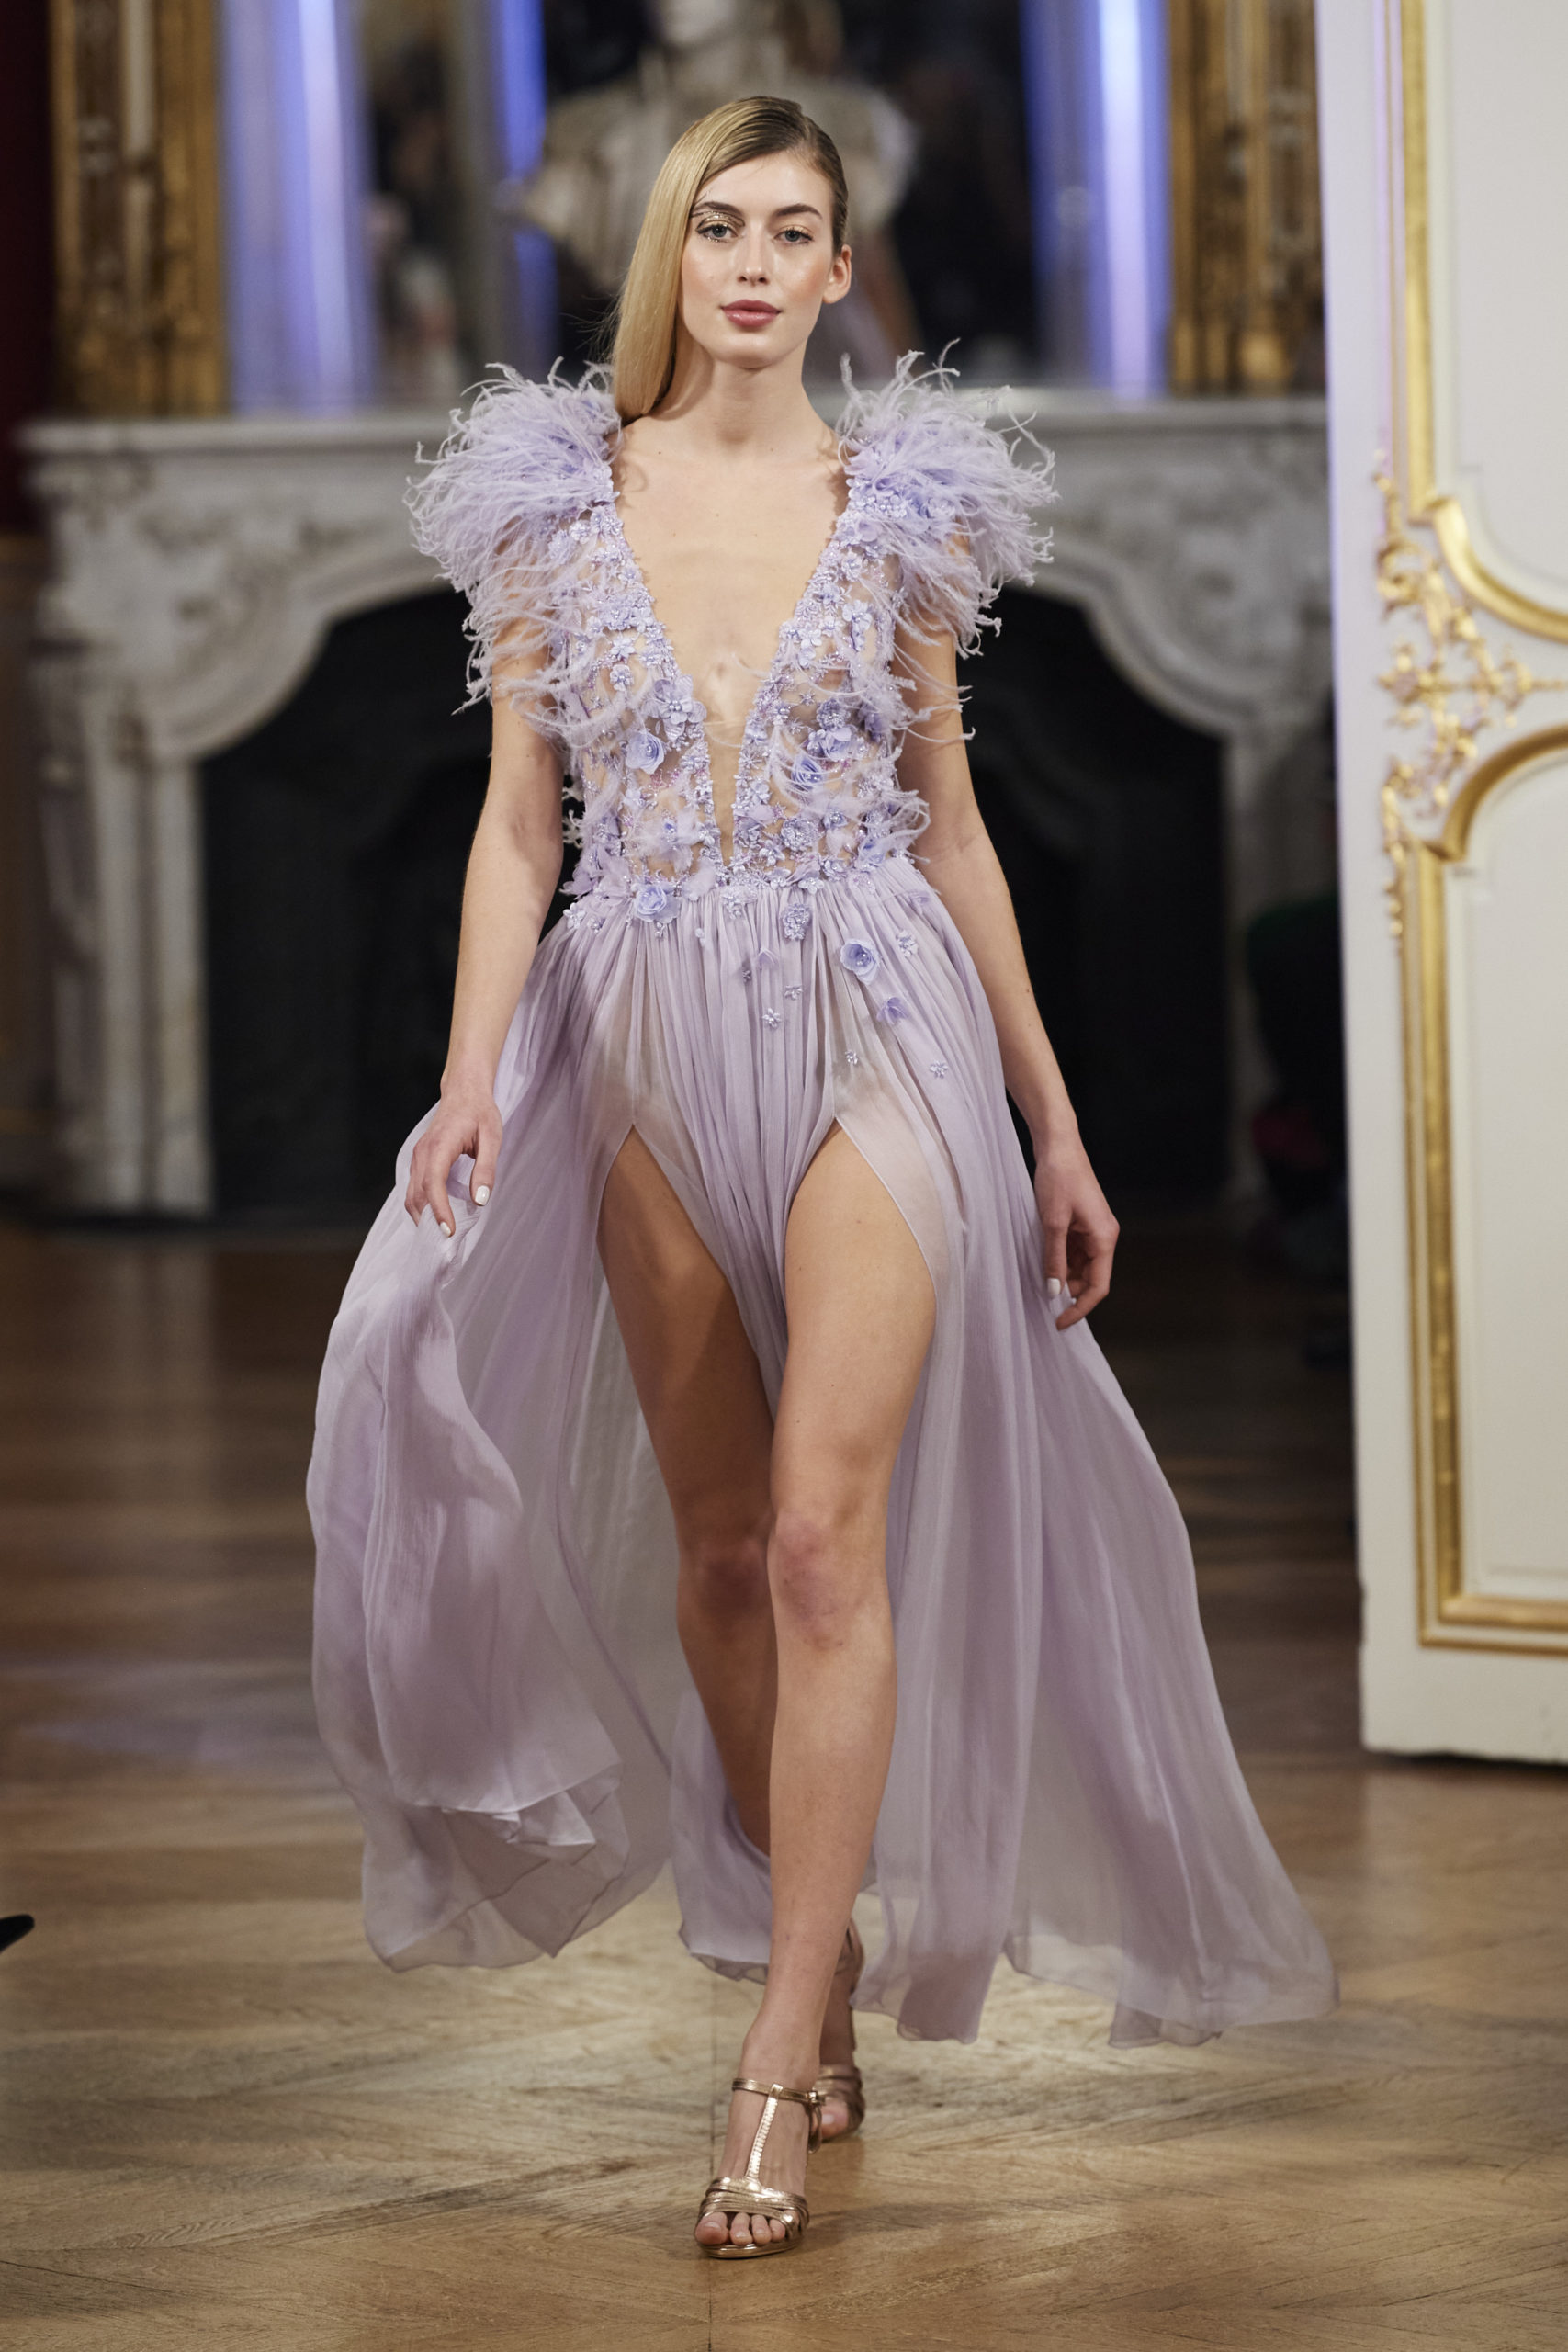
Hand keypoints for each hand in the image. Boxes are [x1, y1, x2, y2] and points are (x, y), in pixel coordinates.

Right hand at [404, 1082, 501, 1235]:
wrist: (463, 1092)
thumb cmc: (480, 1113)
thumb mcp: (492, 1138)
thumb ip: (486, 1169)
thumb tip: (480, 1200)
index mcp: (440, 1145)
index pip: (433, 1183)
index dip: (439, 1210)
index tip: (449, 1232)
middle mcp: (423, 1152)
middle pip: (417, 1194)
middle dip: (428, 1221)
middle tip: (446, 1245)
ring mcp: (417, 1156)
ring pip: (411, 1194)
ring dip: (422, 1217)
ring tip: (440, 1237)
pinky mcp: (419, 1161)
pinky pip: (414, 1188)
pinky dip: (421, 1206)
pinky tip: (435, 1218)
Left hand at [1033, 1134, 1117, 1329]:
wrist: (1058, 1146)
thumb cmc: (1059, 1178)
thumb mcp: (1052, 1223)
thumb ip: (1054, 1259)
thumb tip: (1053, 1292)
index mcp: (1104, 1238)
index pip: (1098, 1287)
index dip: (1080, 1308)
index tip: (1059, 1322)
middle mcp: (1104, 1237)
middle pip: (1091, 1279)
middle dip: (1069, 1292)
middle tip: (1042, 1302)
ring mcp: (1093, 1230)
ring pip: (1080, 1267)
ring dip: (1062, 1276)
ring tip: (1039, 1278)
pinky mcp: (1082, 1224)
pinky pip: (1073, 1252)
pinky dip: (1059, 1261)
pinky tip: (1042, 1261)